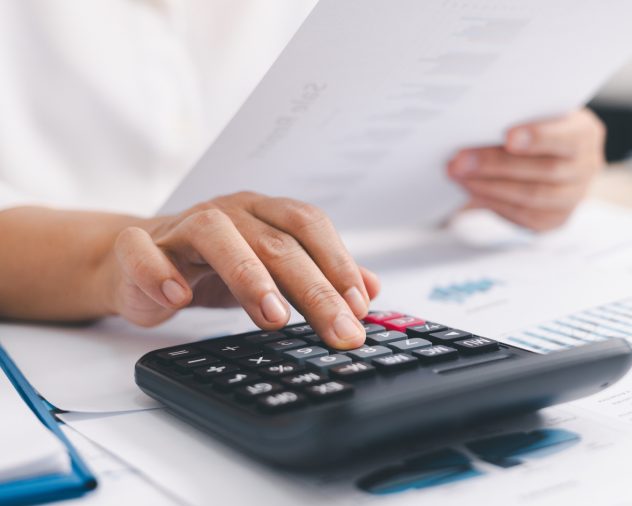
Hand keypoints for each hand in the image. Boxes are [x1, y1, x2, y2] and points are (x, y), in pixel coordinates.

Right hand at [105, 192, 378, 348]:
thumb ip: (320, 276)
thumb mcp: (272, 271)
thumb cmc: (213, 266)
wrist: (136, 263)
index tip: (360, 306)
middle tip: (337, 329)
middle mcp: (228, 212)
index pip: (309, 227)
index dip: (337, 262)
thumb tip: (372, 288)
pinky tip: (180, 297)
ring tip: (274, 316)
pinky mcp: (137, 248)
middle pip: (275, 241)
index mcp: (263, 212)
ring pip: (216, 234)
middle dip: (313, 288)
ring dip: (248, 275)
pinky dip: (159, 271)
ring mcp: (180, 227)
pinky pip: (143, 252)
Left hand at [447, 108, 605, 230]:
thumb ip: (516, 116)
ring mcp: (574, 196)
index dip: (540, 137)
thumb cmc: (534, 125)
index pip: (568, 137)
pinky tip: (471, 191)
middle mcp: (586, 166)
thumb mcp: (533, 112)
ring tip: (458, 175)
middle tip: (460, 160)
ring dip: (489, 186)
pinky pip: (524, 215)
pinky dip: (494, 202)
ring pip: (532, 196)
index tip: (508, 137)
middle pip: (545, 170)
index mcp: (585, 133)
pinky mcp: (556, 218)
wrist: (547, 152)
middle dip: (497, 164)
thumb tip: (476, 122)